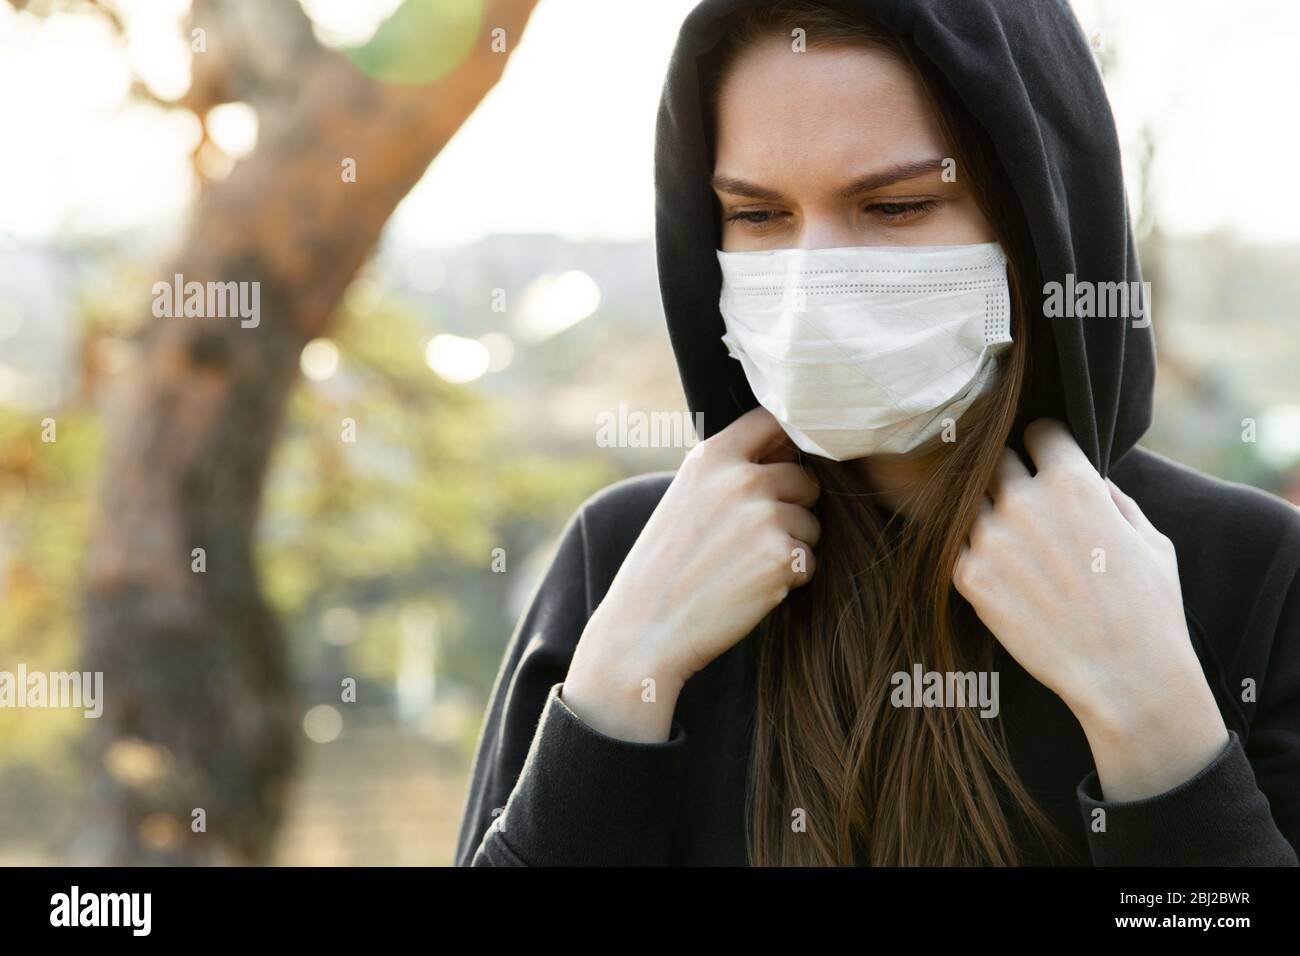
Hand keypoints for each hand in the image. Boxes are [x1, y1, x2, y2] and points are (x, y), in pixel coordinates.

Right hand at [565, 406, 820, 740]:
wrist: (642, 633)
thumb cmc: (663, 569)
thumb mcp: (684, 500)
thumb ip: (728, 473)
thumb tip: (789, 455)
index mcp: (711, 457)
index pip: (774, 421)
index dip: (787, 442)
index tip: (783, 464)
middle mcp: (741, 478)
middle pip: (804, 478)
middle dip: (792, 508)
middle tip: (750, 542)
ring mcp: (764, 517)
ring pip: (811, 523)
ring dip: (790, 547)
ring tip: (743, 569)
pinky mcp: (782, 557)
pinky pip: (809, 561)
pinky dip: (789, 579)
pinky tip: (749, 590)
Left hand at [953, 418, 1227, 798]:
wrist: (1125, 678)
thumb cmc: (1149, 608)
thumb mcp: (1150, 539)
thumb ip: (1112, 498)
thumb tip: (1089, 478)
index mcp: (1073, 482)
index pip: (1039, 431)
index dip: (1046, 445)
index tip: (1047, 461)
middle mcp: (1024, 501)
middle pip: (997, 461)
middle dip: (1012, 476)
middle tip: (1027, 506)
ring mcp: (990, 538)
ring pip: (972, 503)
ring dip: (989, 516)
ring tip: (1015, 548)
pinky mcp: (968, 576)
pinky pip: (956, 546)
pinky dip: (973, 554)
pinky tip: (1002, 575)